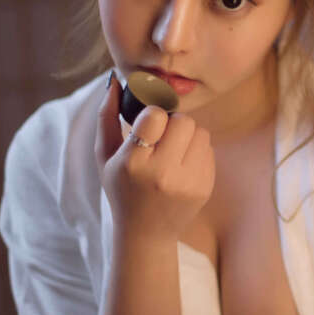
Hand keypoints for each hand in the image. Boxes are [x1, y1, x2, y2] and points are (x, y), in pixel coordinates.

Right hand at [95, 76, 215, 242]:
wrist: (146, 233)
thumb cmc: (121, 189)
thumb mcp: (104, 157)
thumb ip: (106, 117)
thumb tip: (113, 81)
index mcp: (133, 163)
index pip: (155, 115)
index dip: (152, 115)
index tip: (148, 125)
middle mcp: (161, 173)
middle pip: (183, 120)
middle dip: (173, 123)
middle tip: (163, 137)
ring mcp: (187, 183)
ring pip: (200, 132)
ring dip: (187, 135)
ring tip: (173, 151)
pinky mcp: (205, 188)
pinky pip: (209, 150)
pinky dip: (196, 152)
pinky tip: (182, 166)